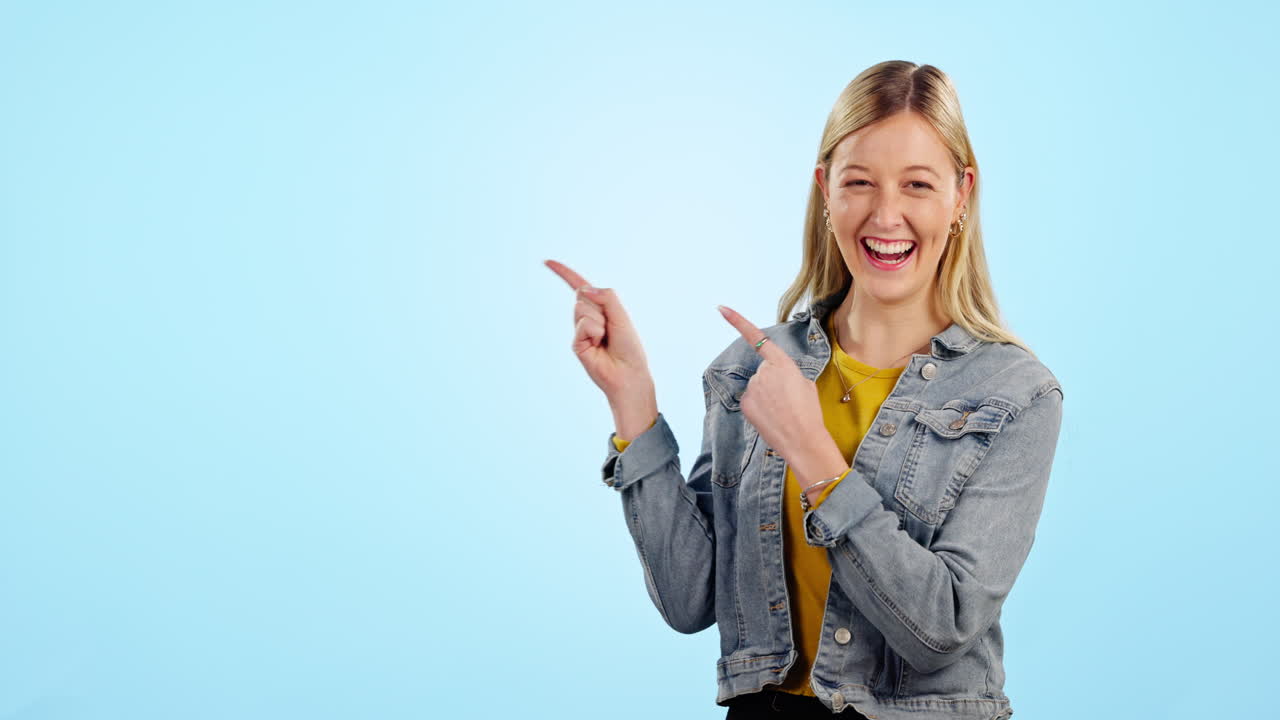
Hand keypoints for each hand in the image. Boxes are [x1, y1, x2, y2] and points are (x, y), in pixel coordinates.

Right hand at [545, 259, 656, 438]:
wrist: (628, 373)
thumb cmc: (629, 346)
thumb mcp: (621, 315)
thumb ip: (607, 297)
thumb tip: (584, 288)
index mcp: (599, 307)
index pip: (579, 286)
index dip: (564, 273)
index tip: (547, 261)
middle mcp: (587, 317)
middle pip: (582, 294)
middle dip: (600, 306)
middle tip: (610, 326)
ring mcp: (580, 330)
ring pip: (582, 308)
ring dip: (599, 321)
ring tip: (605, 338)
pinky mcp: (576, 343)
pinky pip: (583, 325)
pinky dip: (594, 332)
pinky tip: (598, 345)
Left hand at [717, 304, 847, 490]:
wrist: (803, 440)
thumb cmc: (809, 413)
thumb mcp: (805, 384)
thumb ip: (787, 373)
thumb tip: (776, 379)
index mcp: (782, 363)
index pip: (756, 338)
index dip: (737, 321)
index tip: (721, 308)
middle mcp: (763, 372)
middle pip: (763, 371)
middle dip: (773, 383)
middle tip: (788, 400)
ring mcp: (752, 387)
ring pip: (757, 387)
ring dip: (766, 396)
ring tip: (782, 411)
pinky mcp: (745, 403)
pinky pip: (750, 400)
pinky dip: (759, 407)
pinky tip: (771, 417)